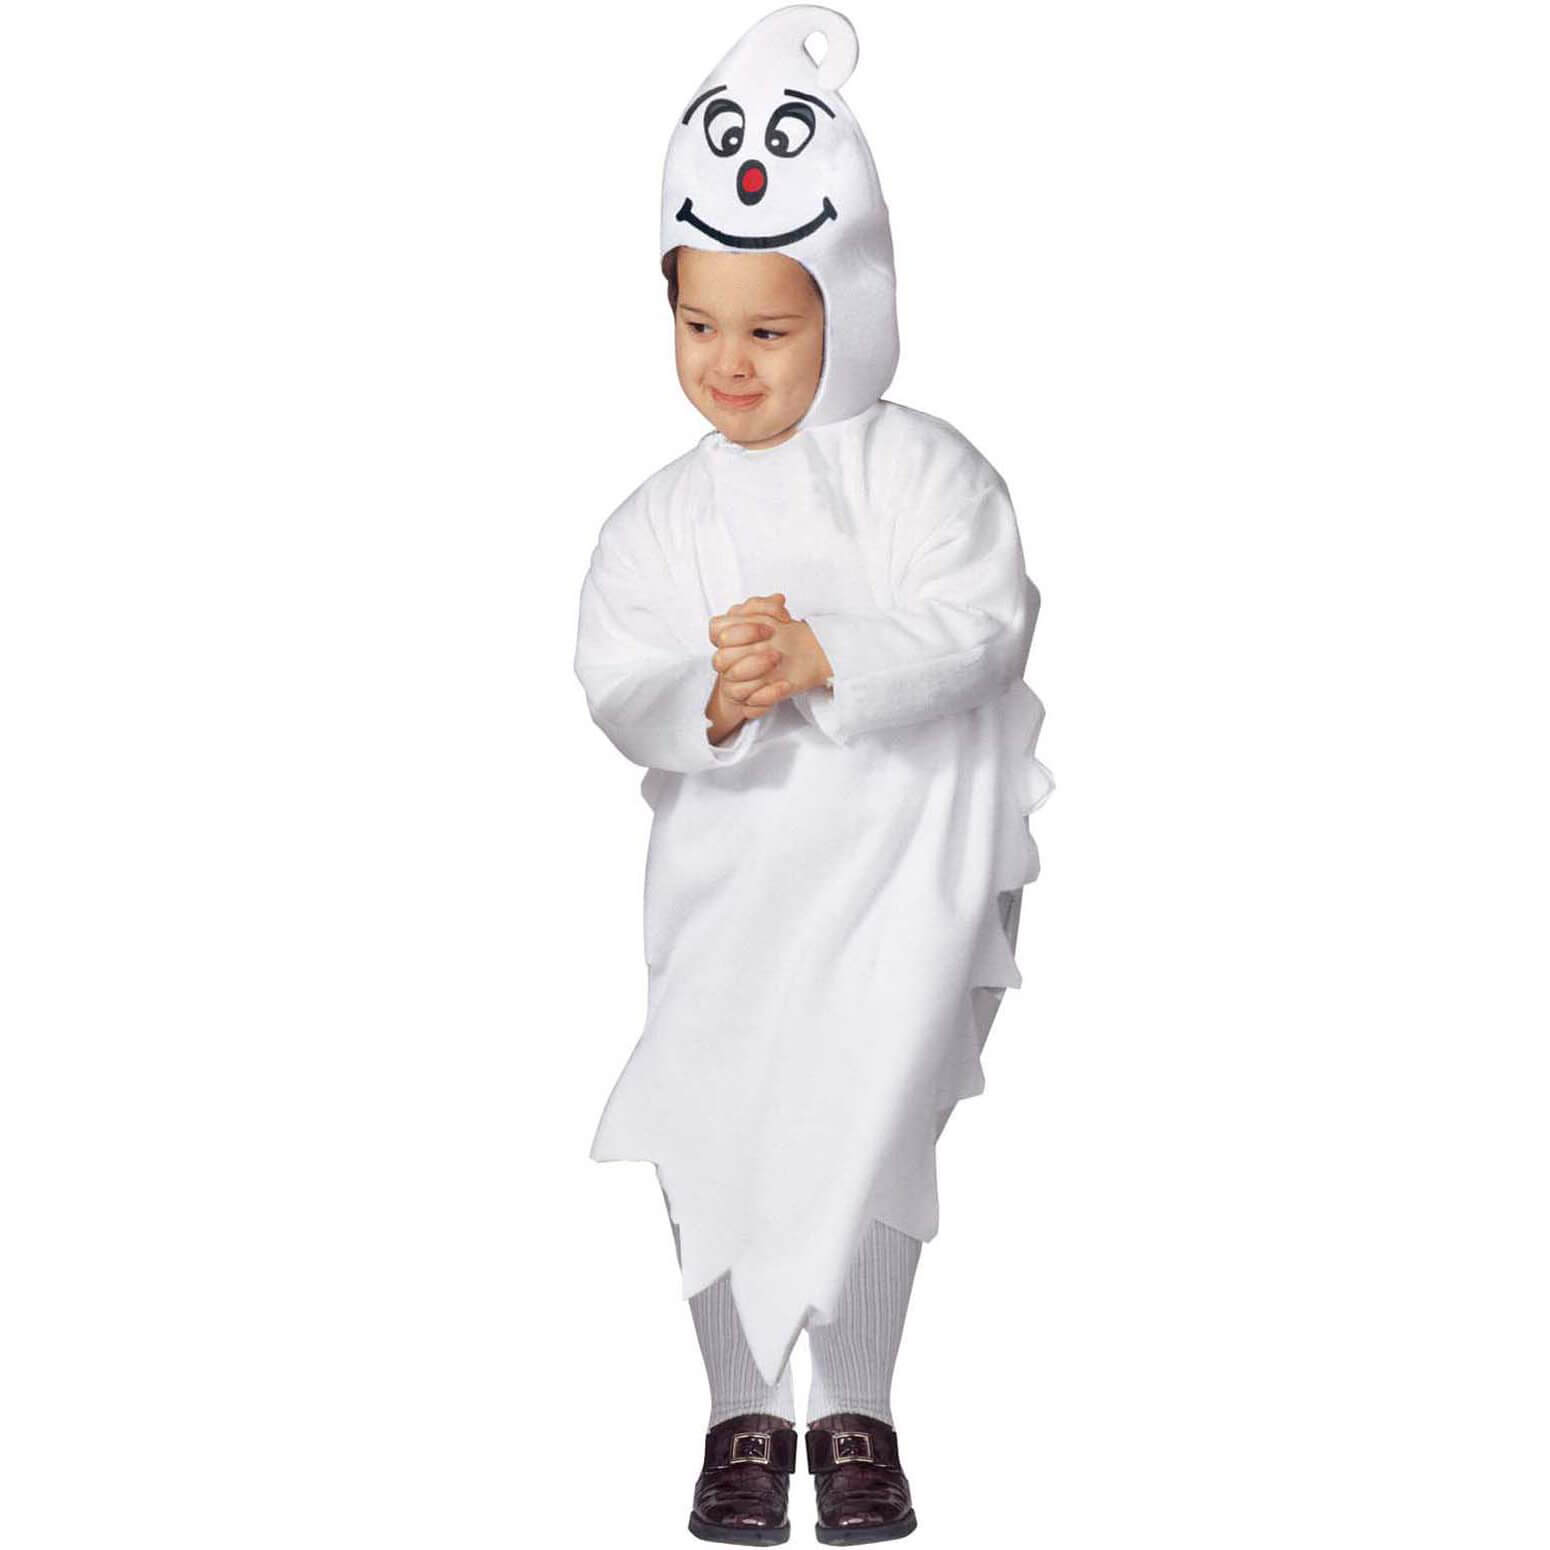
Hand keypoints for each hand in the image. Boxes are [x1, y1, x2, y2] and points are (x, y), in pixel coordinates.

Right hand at [706, 595, 791, 738]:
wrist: (789, 665)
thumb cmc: (771, 640)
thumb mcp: (770, 618)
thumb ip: (769, 606)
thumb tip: (778, 600)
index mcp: (726, 638)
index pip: (717, 631)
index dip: (742, 630)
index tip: (769, 628)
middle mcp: (726, 661)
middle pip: (721, 659)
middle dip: (749, 651)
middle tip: (774, 643)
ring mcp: (735, 684)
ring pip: (733, 684)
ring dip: (756, 670)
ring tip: (778, 659)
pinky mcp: (748, 703)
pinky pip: (751, 706)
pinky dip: (769, 695)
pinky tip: (784, 684)